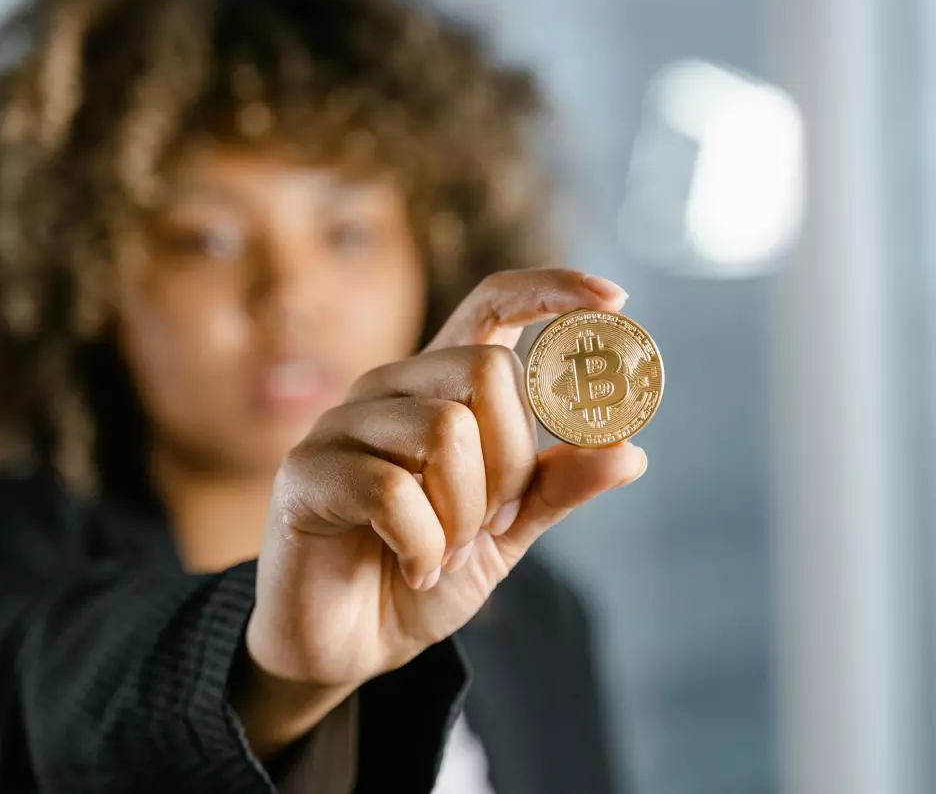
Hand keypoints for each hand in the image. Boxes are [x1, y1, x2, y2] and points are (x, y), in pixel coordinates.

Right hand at [235, 269, 644, 752]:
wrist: (349, 646)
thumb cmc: (425, 572)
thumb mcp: (509, 531)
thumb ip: (558, 486)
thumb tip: (630, 452)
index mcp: (442, 387)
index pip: (494, 304)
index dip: (553, 290)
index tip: (616, 298)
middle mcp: (392, 388)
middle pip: (488, 369)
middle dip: (513, 461)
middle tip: (493, 522)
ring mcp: (343, 425)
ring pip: (446, 429)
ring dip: (467, 515)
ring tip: (448, 552)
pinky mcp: (305, 474)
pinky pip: (393, 492)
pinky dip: (425, 547)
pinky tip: (415, 569)